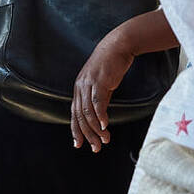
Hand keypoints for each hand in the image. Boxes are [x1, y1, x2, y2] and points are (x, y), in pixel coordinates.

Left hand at [71, 31, 135, 152]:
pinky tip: (105, 126)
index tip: (78, 144)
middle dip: (87, 134)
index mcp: (79, 88)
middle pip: (80, 116)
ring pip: (88, 111)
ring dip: (96, 129)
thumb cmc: (111, 64)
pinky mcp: (100, 80)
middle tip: (95, 148)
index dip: (76, 130)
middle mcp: (80, 86)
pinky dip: (101, 115)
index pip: (74, 113)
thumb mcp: (103, 84)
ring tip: (104, 140)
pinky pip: (98, 102)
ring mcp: (89, 83)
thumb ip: (100, 99)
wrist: (118, 45)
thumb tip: (100, 117)